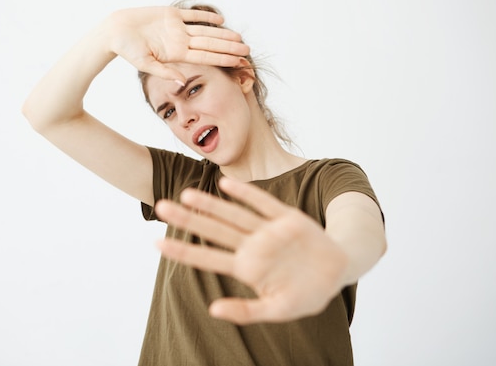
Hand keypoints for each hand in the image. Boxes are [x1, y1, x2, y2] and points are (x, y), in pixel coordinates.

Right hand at [105, 7, 249, 82]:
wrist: (115, 31)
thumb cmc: (126, 49)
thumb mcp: (145, 63)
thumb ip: (164, 72)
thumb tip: (181, 82)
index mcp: (177, 54)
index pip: (206, 57)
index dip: (223, 58)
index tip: (239, 61)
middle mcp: (180, 42)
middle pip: (210, 44)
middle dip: (229, 47)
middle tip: (247, 50)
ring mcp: (176, 28)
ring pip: (205, 31)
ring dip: (222, 33)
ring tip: (239, 37)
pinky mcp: (170, 14)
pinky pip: (192, 16)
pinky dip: (206, 17)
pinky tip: (221, 20)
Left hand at [154, 177, 348, 324]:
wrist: (339, 272)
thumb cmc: (307, 294)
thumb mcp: (278, 311)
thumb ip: (246, 312)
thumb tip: (212, 309)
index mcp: (248, 268)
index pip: (208, 258)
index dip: (183, 251)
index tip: (156, 244)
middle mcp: (253, 247)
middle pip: (214, 231)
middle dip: (188, 220)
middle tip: (159, 208)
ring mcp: (268, 231)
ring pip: (233, 215)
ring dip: (210, 205)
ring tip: (185, 195)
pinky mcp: (287, 218)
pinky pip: (263, 204)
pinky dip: (245, 194)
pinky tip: (224, 184)